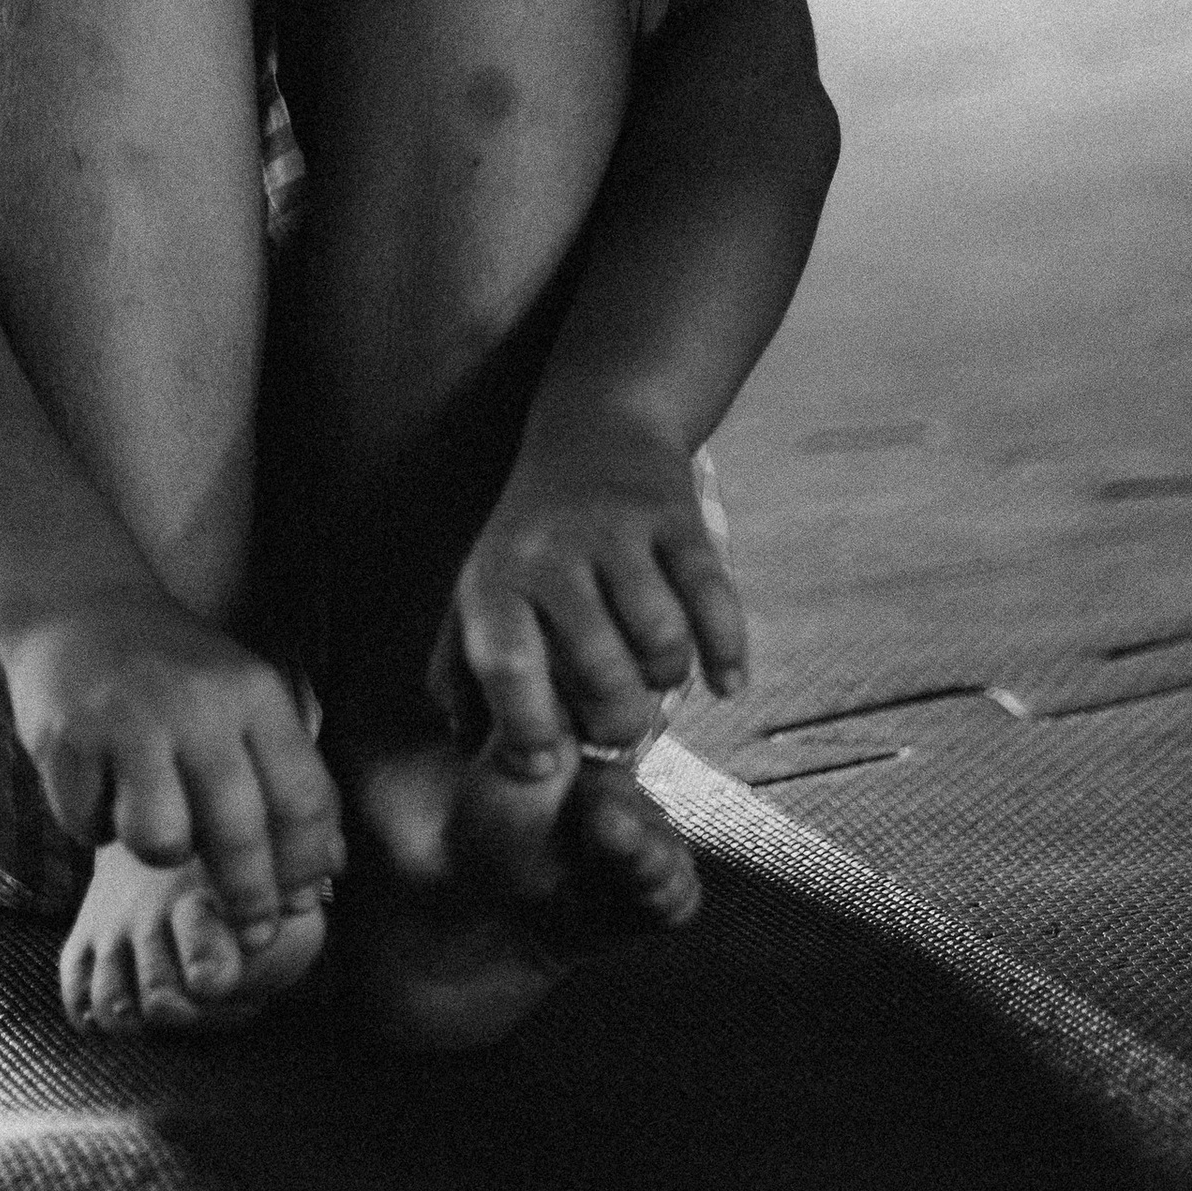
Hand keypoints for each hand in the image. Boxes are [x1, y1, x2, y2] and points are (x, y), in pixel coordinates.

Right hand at [3, 595, 343, 945]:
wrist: (76, 602)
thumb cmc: (172, 667)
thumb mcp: (241, 694)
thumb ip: (283, 773)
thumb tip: (330, 870)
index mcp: (252, 692)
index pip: (302, 798)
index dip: (305, 865)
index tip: (297, 903)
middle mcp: (197, 705)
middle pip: (239, 834)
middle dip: (247, 898)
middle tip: (247, 930)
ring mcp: (130, 722)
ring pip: (161, 844)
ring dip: (157, 850)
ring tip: (151, 816)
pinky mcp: (70, 740)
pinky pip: (91, 829)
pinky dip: (95, 823)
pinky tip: (99, 786)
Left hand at [431, 410, 746, 774]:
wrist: (599, 427)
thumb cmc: (532, 541)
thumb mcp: (480, 594)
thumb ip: (465, 678)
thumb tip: (480, 756)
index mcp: (495, 579)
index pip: (508, 668)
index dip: (530, 733)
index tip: (549, 763)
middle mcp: (552, 552)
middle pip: (601, 674)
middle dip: (617, 722)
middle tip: (618, 718)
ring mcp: (617, 530)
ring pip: (662, 644)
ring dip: (668, 680)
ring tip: (654, 672)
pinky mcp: (677, 516)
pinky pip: (713, 602)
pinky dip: (726, 654)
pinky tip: (725, 683)